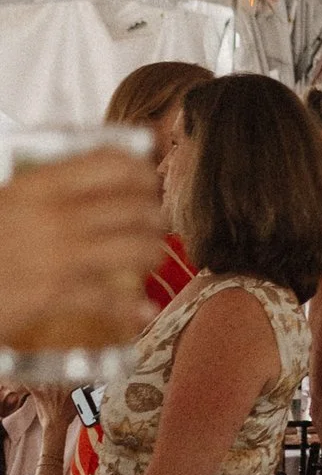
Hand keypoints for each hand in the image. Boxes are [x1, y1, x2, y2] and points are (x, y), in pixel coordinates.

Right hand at [0, 149, 161, 354]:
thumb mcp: (9, 201)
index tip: (146, 183)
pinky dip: (131, 307)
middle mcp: (54, 215)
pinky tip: (143, 310)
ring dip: (151, 253)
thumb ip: (47, 189)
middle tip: (153, 225)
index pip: (114, 164)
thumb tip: (94, 175)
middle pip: (134, 207)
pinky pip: (109, 299)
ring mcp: (57, 256)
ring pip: (134, 248)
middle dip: (153, 217)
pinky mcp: (52, 295)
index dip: (140, 173)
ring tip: (151, 258)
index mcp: (40, 184)